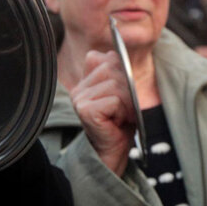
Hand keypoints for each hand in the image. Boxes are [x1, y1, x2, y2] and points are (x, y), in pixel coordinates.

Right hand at [70, 50, 136, 175]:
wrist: (113, 152)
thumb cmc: (120, 123)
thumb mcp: (122, 92)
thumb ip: (118, 72)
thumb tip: (116, 53)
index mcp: (85, 80)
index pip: (105, 58)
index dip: (121, 71)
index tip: (123, 93)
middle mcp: (78, 88)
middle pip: (113, 69)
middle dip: (128, 88)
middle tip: (127, 108)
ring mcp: (79, 99)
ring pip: (116, 85)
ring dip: (128, 103)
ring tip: (124, 116)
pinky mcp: (85, 110)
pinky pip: (114, 100)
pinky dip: (123, 111)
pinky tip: (118, 122)